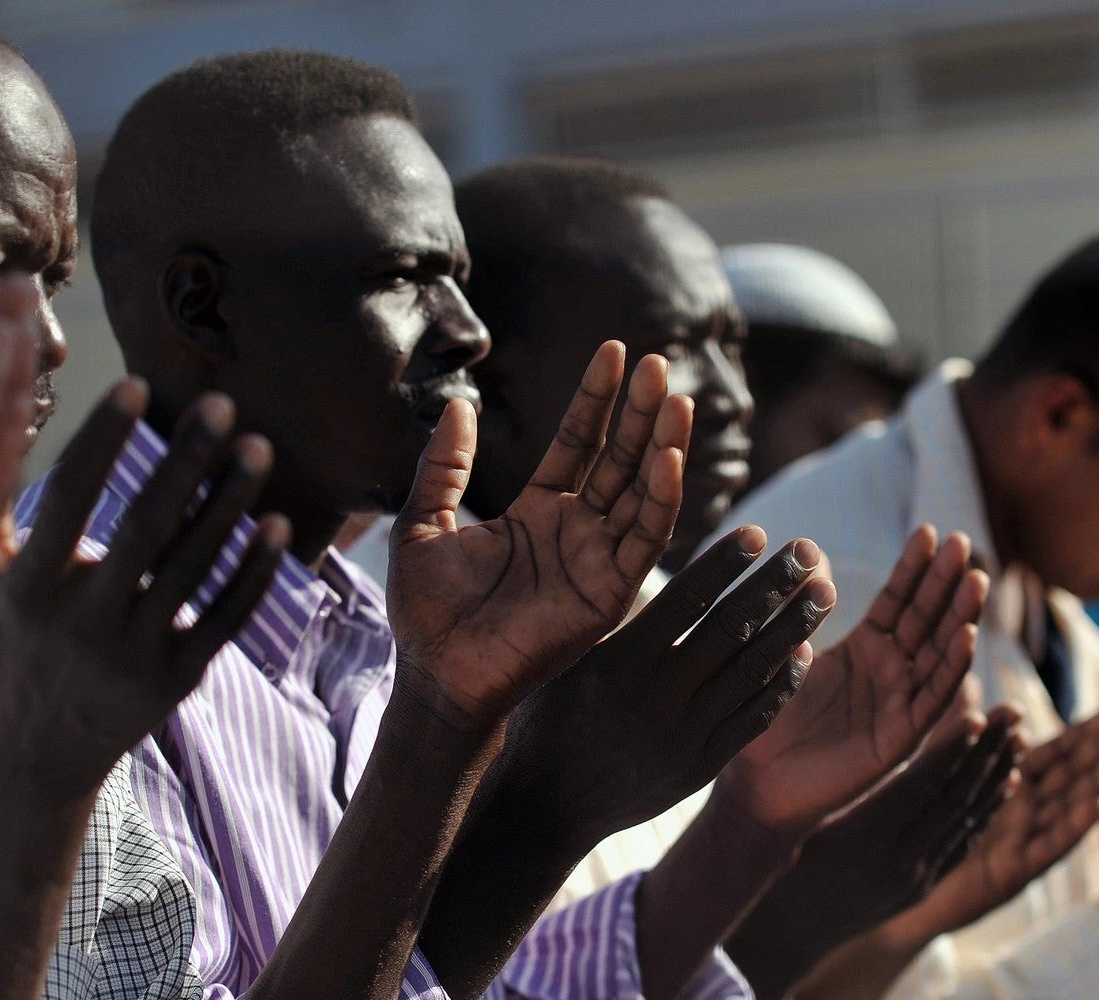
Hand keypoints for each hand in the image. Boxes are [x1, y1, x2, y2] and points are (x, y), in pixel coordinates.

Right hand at [0, 383, 287, 798]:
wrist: (35, 759)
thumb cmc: (6, 653)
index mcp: (29, 589)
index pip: (70, 499)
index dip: (104, 440)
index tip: (137, 386)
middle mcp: (82, 621)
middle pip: (145, 528)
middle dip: (185, 462)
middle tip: (222, 403)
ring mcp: (134, 654)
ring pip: (192, 568)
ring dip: (229, 504)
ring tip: (258, 446)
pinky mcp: (176, 678)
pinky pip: (224, 617)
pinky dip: (252, 571)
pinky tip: (277, 523)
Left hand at [389, 343, 690, 722]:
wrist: (435, 675)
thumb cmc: (425, 610)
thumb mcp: (422, 523)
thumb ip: (443, 466)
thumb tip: (459, 404)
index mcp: (536, 511)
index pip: (577, 442)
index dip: (596, 399)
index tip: (614, 351)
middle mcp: (575, 531)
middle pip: (618, 458)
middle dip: (640, 411)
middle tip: (659, 361)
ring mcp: (596, 561)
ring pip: (642, 493)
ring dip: (662, 446)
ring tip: (676, 397)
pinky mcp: (609, 596)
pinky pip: (643, 541)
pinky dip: (661, 501)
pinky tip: (667, 459)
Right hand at [493, 526, 834, 847]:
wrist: (546, 805)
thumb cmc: (547, 719)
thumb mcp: (565, 662)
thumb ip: (615, 623)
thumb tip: (657, 570)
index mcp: (621, 661)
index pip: (686, 600)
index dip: (726, 564)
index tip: (758, 532)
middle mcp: (658, 695)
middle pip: (731, 630)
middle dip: (775, 586)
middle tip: (810, 550)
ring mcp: (684, 734)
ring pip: (753, 672)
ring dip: (794, 628)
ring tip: (824, 592)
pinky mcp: (700, 767)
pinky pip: (753, 720)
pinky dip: (782, 685)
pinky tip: (805, 653)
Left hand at [717, 526, 989, 841]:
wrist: (757, 783)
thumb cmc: (767, 718)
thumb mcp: (783, 651)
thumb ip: (800, 607)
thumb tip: (808, 548)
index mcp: (864, 650)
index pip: (898, 601)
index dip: (916, 568)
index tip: (931, 530)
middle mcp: (890, 674)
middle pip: (926, 620)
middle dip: (947, 582)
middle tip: (964, 542)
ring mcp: (899, 705)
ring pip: (939, 654)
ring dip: (960, 617)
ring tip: (975, 580)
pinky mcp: (899, 738)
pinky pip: (932, 699)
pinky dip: (952, 667)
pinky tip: (966, 636)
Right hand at [721, 704, 1022, 999]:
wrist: (782, 931)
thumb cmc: (775, 861)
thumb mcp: (799, 817)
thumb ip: (835, 780)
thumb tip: (860, 726)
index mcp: (862, 837)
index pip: (920, 786)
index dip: (952, 749)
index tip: (978, 714)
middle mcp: (896, 860)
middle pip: (954, 799)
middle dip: (987, 753)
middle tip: (1015, 716)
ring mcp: (913, 879)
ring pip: (966, 821)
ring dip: (996, 778)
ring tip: (1019, 741)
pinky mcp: (920, 890)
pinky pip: (962, 846)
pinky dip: (985, 813)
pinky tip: (1003, 788)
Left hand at [901, 703, 1098, 934]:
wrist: (898, 879)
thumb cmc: (921, 824)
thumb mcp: (938, 771)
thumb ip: (961, 734)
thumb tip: (987, 694)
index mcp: (1014, 783)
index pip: (1058, 752)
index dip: (1088, 731)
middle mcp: (1028, 811)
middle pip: (1073, 775)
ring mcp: (1026, 840)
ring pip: (1069, 809)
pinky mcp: (1015, 869)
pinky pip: (1049, 846)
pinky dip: (1074, 827)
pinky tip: (1098, 806)